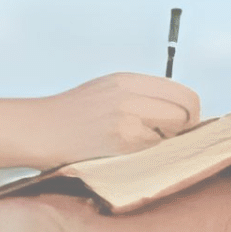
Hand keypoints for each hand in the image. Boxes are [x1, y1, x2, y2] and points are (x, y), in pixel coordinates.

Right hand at [40, 73, 200, 165]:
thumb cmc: (71, 113)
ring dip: (167, 140)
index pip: (182, 93)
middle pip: (186, 110)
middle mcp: (131, 94)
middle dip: (185, 127)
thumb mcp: (107, 89)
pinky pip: (154, 146)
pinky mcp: (122, 139)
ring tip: (144, 142)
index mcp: (128, 80)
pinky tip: (130, 150)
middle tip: (171, 137)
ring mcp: (128, 116)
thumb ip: (140, 94)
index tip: (183, 123)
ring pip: (174, 130)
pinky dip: (148, 151)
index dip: (189, 111)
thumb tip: (175, 110)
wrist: (41, 129)